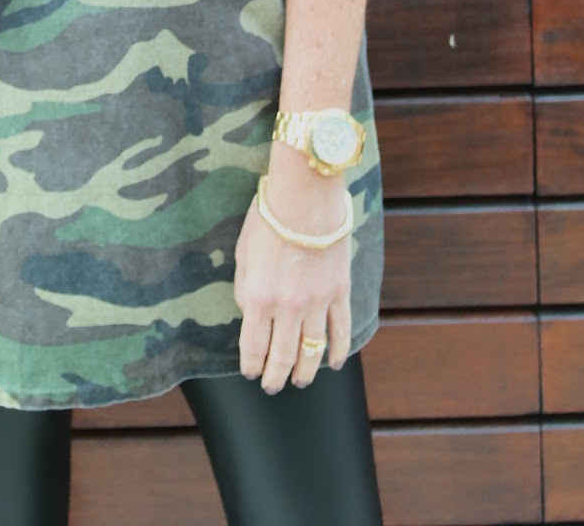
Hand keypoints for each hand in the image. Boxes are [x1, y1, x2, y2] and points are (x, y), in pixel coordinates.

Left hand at [234, 153, 351, 393]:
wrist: (305, 196)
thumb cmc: (268, 219)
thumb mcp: (242, 254)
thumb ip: (244, 289)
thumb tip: (248, 312)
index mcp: (257, 298)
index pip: (253, 347)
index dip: (251, 366)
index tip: (251, 373)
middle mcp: (287, 308)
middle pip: (282, 357)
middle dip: (276, 377)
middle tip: (273, 386)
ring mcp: (316, 303)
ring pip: (312, 351)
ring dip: (305, 371)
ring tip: (300, 381)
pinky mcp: (339, 292)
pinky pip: (341, 331)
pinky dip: (339, 352)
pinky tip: (335, 363)